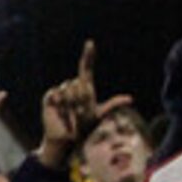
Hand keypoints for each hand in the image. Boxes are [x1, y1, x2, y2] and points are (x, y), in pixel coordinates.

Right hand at [38, 40, 103, 167]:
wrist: (66, 138)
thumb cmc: (82, 127)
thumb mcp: (98, 115)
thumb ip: (112, 104)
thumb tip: (131, 98)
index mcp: (85, 88)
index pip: (86, 67)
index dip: (88, 55)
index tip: (90, 43)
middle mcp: (72, 86)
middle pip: (77, 82)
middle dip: (80, 99)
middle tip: (79, 111)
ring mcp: (61, 91)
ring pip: (67, 88)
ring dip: (70, 103)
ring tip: (70, 113)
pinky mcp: (50, 97)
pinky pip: (56, 93)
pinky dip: (59, 102)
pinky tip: (59, 110)